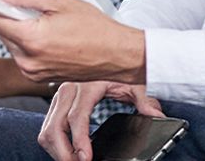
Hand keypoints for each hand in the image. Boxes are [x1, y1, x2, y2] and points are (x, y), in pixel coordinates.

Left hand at [0, 0, 144, 83]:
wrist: (117, 56)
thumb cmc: (96, 30)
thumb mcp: (60, 2)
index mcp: (31, 39)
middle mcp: (28, 60)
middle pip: (1, 32)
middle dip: (8, 16)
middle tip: (29, 6)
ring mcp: (33, 72)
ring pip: (11, 44)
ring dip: (19, 30)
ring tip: (45, 22)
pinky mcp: (39, 77)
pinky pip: (23, 56)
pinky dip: (29, 43)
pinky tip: (49, 36)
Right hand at [38, 81, 162, 160]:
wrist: (105, 55)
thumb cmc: (118, 70)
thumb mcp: (134, 83)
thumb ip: (144, 100)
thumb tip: (157, 116)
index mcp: (86, 85)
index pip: (76, 117)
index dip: (79, 141)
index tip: (85, 158)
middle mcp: (68, 90)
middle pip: (55, 128)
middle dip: (64, 153)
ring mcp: (59, 97)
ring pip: (47, 131)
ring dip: (57, 151)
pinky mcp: (56, 104)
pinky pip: (48, 128)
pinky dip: (55, 144)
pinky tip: (69, 152)